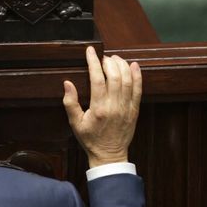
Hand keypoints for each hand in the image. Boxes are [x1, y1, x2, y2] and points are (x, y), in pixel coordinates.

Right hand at [62, 46, 141, 167]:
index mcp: (99, 108)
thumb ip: (70, 103)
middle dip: (109, 62)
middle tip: (103, 57)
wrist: (109, 154)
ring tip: (114, 59)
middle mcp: (114, 106)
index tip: (90, 51)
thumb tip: (67, 83)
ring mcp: (127, 107)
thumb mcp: (75, 123)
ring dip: (122, 65)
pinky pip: (139, 89)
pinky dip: (137, 75)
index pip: (97, 79)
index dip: (93, 62)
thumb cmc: (90, 139)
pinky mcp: (135, 110)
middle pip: (115, 76)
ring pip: (128, 80)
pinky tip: (133, 65)